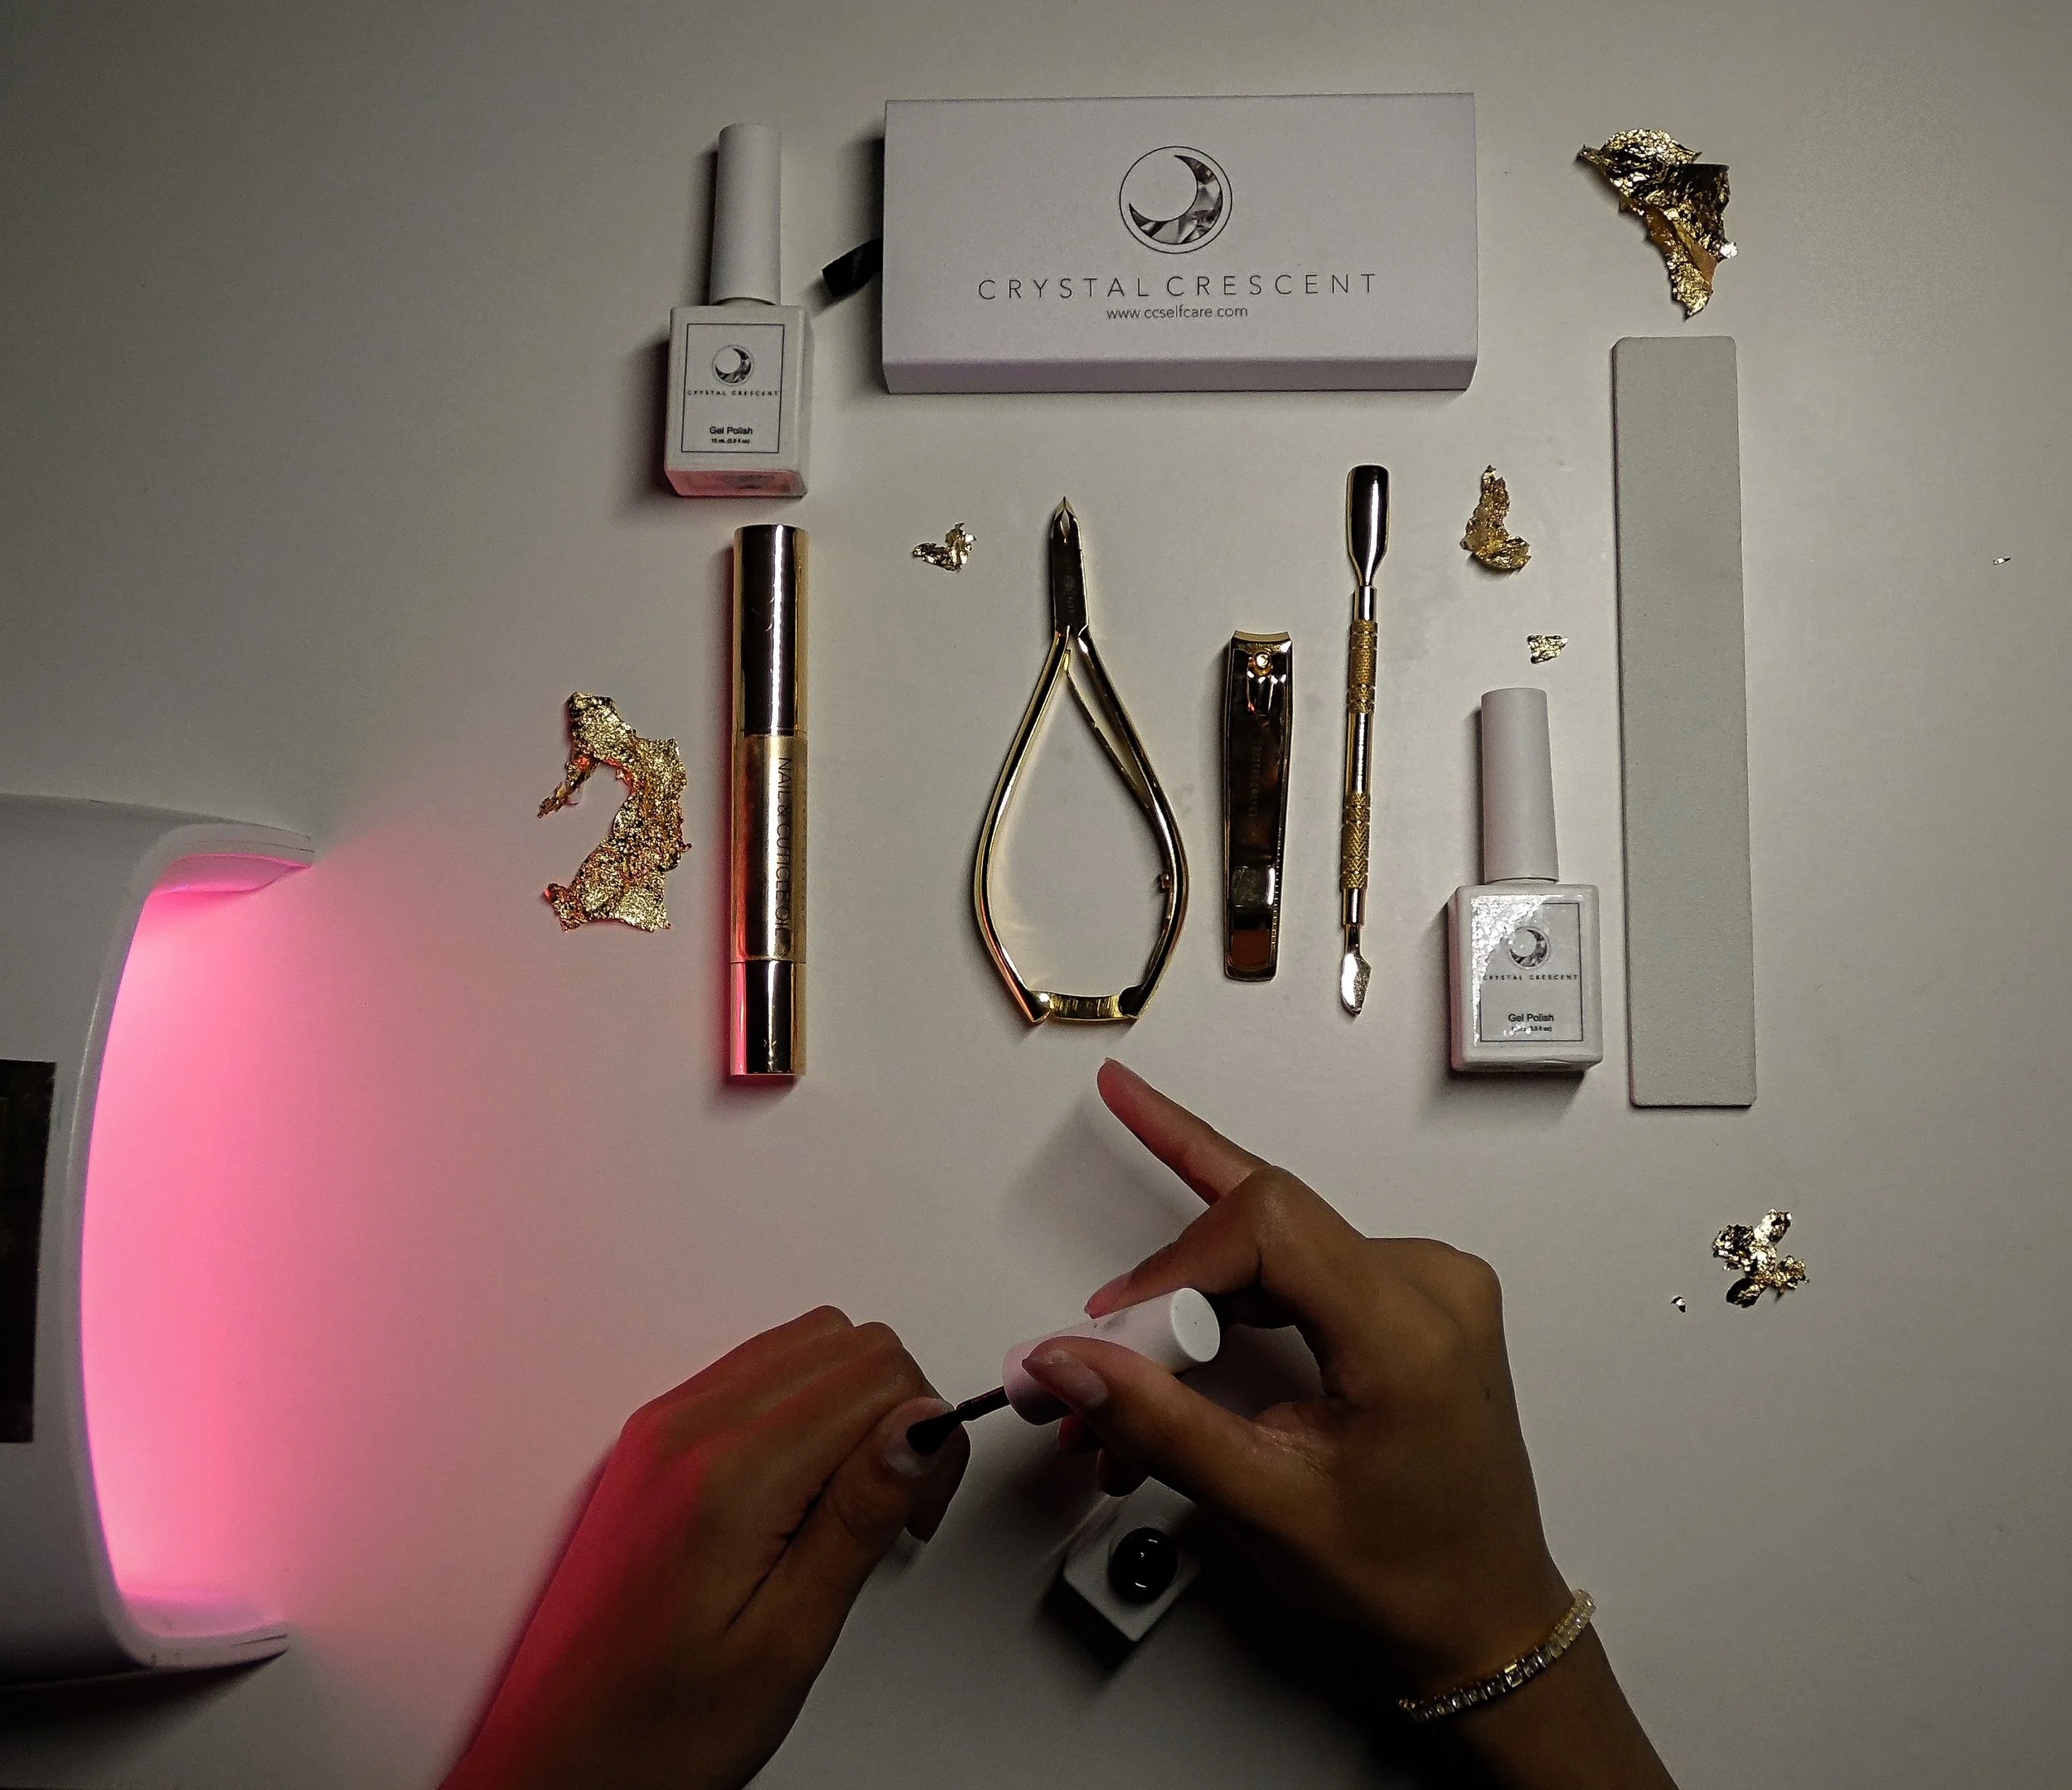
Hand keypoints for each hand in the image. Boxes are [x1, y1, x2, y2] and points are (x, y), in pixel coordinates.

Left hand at [445, 1308, 968, 1789]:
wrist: (555, 1760)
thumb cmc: (654, 1728)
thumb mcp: (786, 1640)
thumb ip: (858, 1515)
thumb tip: (921, 1426)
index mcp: (726, 1473)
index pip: (877, 1374)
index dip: (927, 1438)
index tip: (917, 1512)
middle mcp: (686, 1427)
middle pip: (847, 1341)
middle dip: (898, 1414)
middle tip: (895, 1510)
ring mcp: (662, 1426)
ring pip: (805, 1341)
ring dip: (853, 1404)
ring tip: (850, 1504)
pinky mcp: (652, 1440)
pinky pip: (757, 1372)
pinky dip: (806, 1407)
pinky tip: (805, 1489)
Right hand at [1024, 1063, 1674, 1788]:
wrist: (1485, 1613)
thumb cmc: (1411, 1575)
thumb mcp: (1267, 1506)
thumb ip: (1158, 1424)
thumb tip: (1073, 1364)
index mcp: (1410, 1333)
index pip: (1269, 1226)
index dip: (1175, 1264)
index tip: (1116, 1327)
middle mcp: (1432, 1286)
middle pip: (1265, 1224)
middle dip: (1169, 1282)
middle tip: (1101, 1340)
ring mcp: (1427, 1285)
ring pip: (1273, 1239)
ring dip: (1192, 1295)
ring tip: (1134, 1358)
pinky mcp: (1408, 1296)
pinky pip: (1302, 1258)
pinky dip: (1234, 1293)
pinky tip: (1182, 1303)